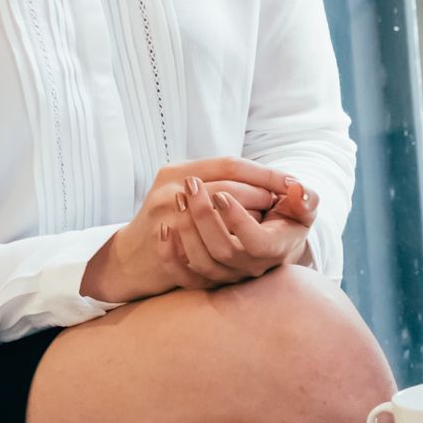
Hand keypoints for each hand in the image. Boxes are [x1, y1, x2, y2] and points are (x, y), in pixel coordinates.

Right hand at [80, 158, 303, 302]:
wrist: (131, 258)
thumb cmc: (169, 218)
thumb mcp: (189, 187)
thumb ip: (227, 178)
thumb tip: (287, 182)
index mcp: (176, 171)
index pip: (230, 164)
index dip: (264, 173)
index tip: (291, 180)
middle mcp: (169, 190)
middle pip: (228, 187)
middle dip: (260, 194)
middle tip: (279, 202)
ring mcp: (166, 220)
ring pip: (220, 216)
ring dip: (248, 219)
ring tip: (266, 221)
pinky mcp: (169, 250)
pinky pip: (206, 245)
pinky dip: (229, 245)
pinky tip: (244, 244)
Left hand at [165, 169, 320, 285]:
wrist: (269, 242)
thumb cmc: (287, 218)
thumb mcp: (303, 207)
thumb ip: (305, 198)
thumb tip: (297, 190)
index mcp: (275, 249)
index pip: (256, 243)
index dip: (238, 220)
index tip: (221, 193)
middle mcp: (251, 268)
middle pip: (224, 252)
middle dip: (204, 216)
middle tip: (192, 184)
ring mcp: (228, 276)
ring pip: (202, 263)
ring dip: (187, 230)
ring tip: (180, 196)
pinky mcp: (207, 279)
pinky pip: (184, 278)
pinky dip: (171, 256)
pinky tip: (164, 228)